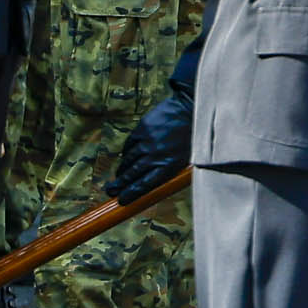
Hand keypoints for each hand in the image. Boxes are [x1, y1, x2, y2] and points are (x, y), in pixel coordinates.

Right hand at [108, 58, 197, 203]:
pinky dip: (127, 152)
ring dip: (122, 170)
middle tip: (110, 191)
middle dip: (120, 184)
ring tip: (118, 176)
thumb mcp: (191, 156)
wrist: (194, 107)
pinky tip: (126, 157)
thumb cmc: (197, 135)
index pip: (145, 185)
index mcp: (170, 165)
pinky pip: (130, 145)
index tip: (121, 200)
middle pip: (132, 174)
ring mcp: (147, 142)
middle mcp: (155, 155)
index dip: (131, 194)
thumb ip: (173, 169)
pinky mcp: (142, 129)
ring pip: (129, 160)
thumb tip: (155, 181)